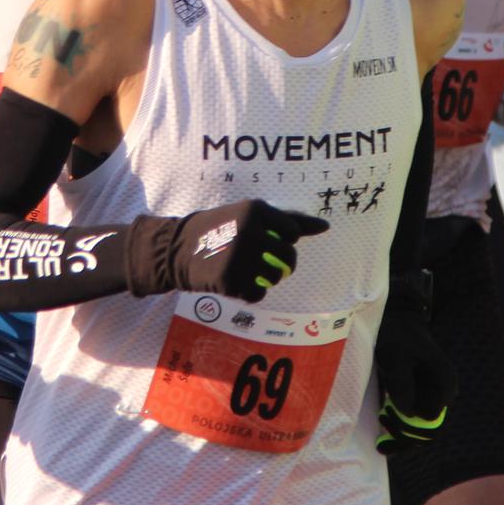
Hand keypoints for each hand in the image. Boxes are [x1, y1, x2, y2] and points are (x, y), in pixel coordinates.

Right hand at [126, 200, 329, 301]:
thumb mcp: (250, 215)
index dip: (284, 240)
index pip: (293, 233)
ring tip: (249, 270)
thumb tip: (325, 226)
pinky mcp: (230, 280)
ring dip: (267, 278)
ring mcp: (240, 257)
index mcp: (256, 210)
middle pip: (288, 257)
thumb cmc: (222, 227)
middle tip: (265, 262)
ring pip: (275, 277)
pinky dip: (251, 292)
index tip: (268, 240)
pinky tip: (237, 281)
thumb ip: (289, 220)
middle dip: (283, 264)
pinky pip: (257, 294)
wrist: (178, 248)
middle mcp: (249, 231)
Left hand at [375, 273, 453, 451]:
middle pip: (429, 430)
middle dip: (405, 434)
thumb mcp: (394, 355)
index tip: (386, 418)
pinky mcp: (421, 395)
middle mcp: (442, 392)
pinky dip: (400, 427)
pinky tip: (383, 430)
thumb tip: (406, 413)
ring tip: (381, 425)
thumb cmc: (395, 334)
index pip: (432, 422)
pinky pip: (414, 419)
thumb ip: (401, 382)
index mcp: (443, 382)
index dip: (409, 428)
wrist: (394, 318)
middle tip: (381, 425)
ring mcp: (432, 395)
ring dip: (402, 433)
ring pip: (421, 428)